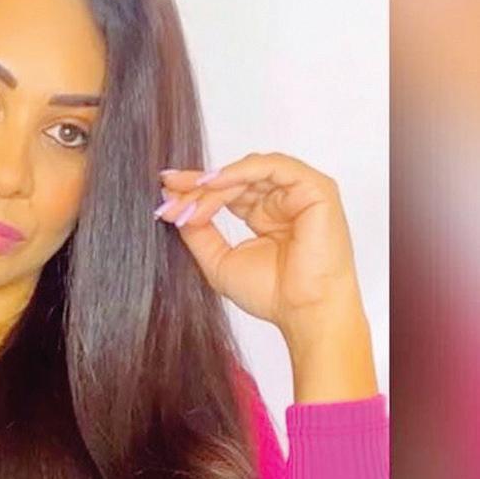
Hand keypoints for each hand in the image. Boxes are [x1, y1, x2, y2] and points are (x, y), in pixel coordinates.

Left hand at [155, 152, 365, 337]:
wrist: (303, 311)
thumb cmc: (272, 294)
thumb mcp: (219, 260)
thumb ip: (198, 233)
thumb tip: (174, 206)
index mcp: (264, 215)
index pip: (225, 192)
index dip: (194, 192)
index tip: (164, 196)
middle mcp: (281, 201)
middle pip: (233, 179)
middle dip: (197, 187)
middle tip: (169, 196)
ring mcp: (298, 193)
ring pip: (248, 171)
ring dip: (214, 184)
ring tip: (189, 202)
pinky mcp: (315, 189)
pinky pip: (273, 166)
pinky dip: (240, 171)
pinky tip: (214, 183)